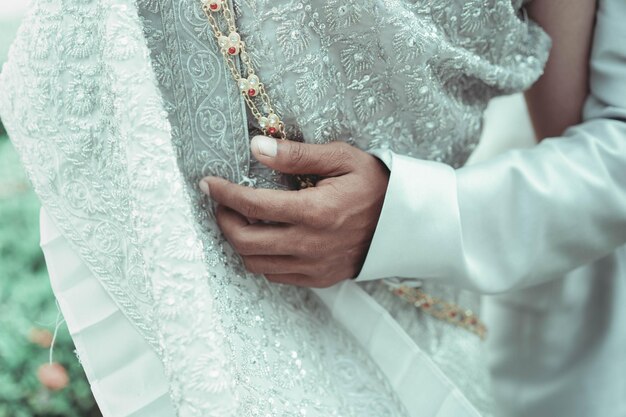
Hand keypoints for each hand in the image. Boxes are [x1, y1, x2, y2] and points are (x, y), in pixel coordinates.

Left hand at [200, 136, 388, 287]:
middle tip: (221, 203)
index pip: (252, 206)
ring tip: (240, 220)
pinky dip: (261, 258)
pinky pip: (276, 275)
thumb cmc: (374, 184)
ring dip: (240, 241)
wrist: (406, 222)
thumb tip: (256, 147)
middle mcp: (311, 245)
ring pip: (256, 263)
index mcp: (315, 212)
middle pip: (245, 242)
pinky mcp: (319, 278)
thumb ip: (296, 155)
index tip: (208, 184)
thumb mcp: (340, 158)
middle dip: (224, 220)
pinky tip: (265, 238)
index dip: (223, 194)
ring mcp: (315, 266)